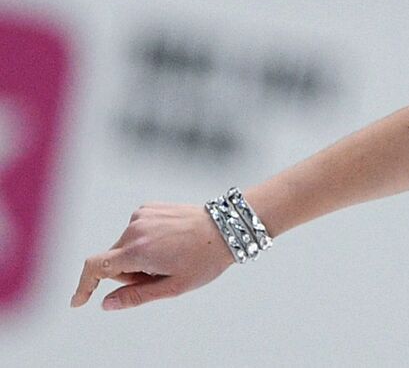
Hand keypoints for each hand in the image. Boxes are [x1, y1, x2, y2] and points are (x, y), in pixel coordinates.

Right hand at [70, 202, 234, 310]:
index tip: (78, 301)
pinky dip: (145, 240)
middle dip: (129, 272)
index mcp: (138, 250)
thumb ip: (136, 296)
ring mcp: (142, 214)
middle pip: (113, 260)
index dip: (84, 286)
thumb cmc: (204, 260)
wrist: (227, 227)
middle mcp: (135, 228)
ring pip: (125, 247)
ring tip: (171, 254)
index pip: (96, 267)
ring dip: (138, 256)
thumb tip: (106, 304)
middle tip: (160, 273)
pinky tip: (170, 240)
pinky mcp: (149, 207)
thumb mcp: (172, 286)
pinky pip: (136, 232)